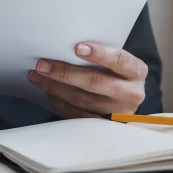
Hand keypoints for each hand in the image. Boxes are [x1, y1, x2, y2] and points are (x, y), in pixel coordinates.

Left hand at [28, 42, 147, 118]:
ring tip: (37, 76)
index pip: (119, 60)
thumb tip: (63, 46)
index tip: (77, 48)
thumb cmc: (114, 74)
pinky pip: (75, 114)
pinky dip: (58, 101)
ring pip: (81, 100)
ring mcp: (116, 113)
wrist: (124, 101)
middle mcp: (131, 93)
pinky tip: (47, 91)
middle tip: (42, 65)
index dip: (99, 53)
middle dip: (64, 73)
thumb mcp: (115, 63)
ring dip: (54, 87)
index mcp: (136, 71)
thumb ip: (98, 55)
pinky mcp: (102, 126)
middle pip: (95, 82)